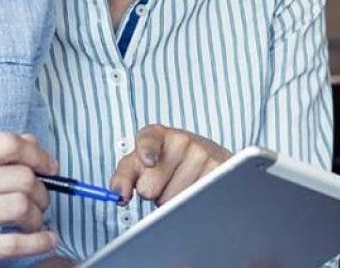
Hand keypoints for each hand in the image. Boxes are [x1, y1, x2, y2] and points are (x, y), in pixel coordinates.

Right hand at [0, 132, 58, 267]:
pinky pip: (13, 243)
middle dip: (43, 190)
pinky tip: (45, 240)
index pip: (6, 143)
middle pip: (20, 177)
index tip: (50, 167)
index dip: (36, 153)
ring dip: (39, 216)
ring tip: (36, 221)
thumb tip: (33, 144)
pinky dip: (38, 242)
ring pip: (20, 206)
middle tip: (43, 201)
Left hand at [110, 125, 230, 205]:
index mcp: (158, 134)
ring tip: (182, 185)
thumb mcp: (141, 163)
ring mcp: (202, 154)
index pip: (148, 139)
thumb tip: (119, 195)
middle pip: (150, 187)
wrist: (208, 156)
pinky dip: (191, 204)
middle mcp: (181, 140)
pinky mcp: (219, 171)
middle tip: (164, 182)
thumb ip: (124, 176)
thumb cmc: (167, 162)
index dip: (147, 150)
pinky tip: (196, 191)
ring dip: (173, 201)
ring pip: (171, 200)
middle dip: (152, 193)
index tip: (149, 161)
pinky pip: (193, 202)